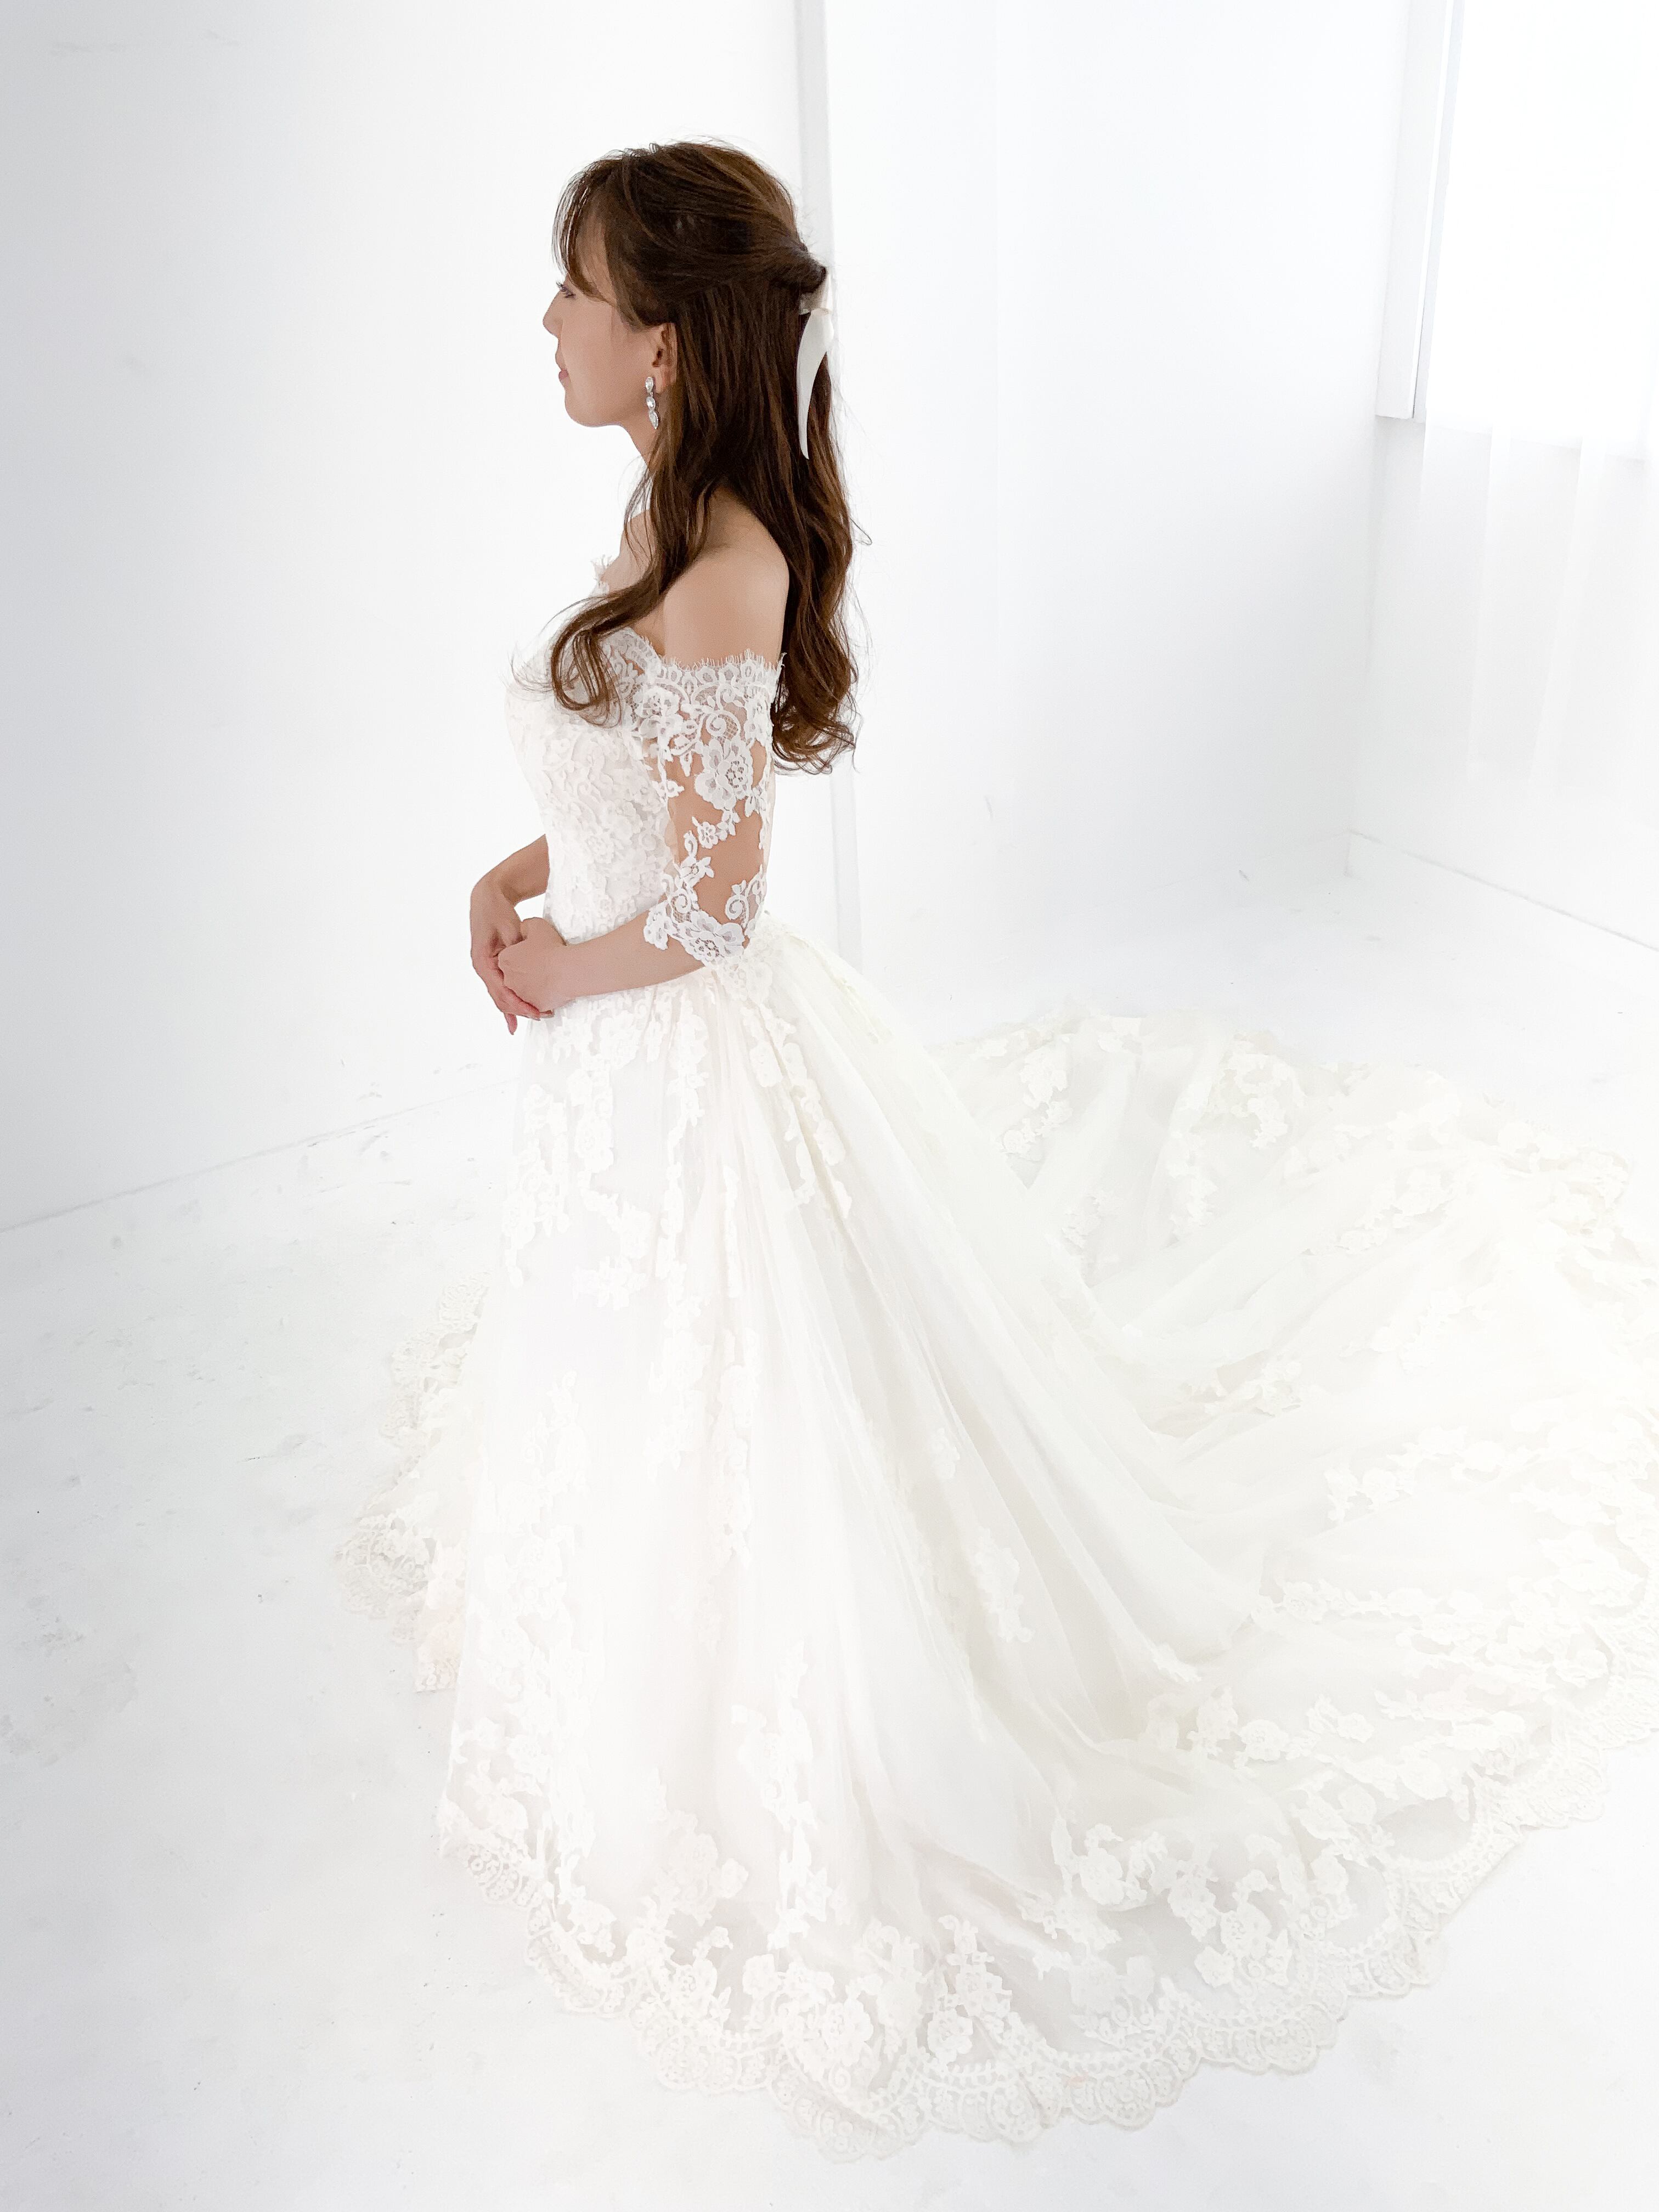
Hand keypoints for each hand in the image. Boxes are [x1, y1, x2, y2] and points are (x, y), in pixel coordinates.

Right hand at [470, 874, 546, 1032]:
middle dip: (520, 1010)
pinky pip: (502, 988)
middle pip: (500, 998)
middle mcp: (482, 968)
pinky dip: (511, 1002)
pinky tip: (516, 1019)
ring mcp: (486, 969)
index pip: (501, 990)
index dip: (519, 1003)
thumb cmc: (498, 911)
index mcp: (483, 961)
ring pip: (500, 996)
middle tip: (542, 1016)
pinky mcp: (494, 967)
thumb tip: (525, 961)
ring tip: (537, 1016)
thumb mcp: (509, 927)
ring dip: (517, 1008)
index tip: (535, 1011)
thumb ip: (516, 946)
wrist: (488, 899)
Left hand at [498, 916, 579, 1016]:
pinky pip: (538, 1001)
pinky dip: (545, 996)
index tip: (535, 951)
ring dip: (536, 984)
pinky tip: (555, 987)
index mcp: (505, 960)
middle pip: (516, 974)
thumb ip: (525, 927)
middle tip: (543, 964)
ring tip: (550, 976)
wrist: (568, 970)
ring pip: (526, 989)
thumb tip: (524, 930)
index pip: (510, 956)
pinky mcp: (535, 1005)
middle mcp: (508, 980)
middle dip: (527, 971)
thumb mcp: (536, 925)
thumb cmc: (552, 949)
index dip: (523, 953)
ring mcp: (521, 995)